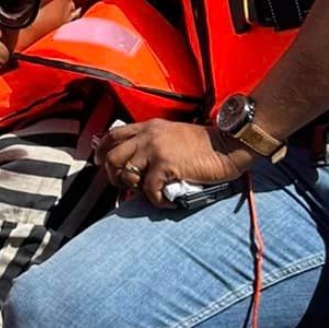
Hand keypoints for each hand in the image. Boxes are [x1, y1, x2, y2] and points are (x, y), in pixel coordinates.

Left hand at [97, 116, 255, 206]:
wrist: (227, 144)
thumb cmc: (205, 143)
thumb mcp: (173, 134)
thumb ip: (154, 142)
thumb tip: (138, 163)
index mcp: (149, 126)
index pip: (114, 134)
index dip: (102, 150)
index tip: (101, 163)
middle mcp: (148, 135)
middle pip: (112, 156)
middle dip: (114, 175)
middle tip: (126, 186)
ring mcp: (156, 149)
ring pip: (126, 173)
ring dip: (134, 189)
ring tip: (150, 192)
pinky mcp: (166, 165)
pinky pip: (148, 189)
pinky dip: (156, 200)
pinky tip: (166, 201)